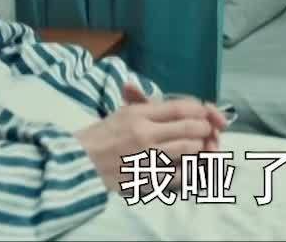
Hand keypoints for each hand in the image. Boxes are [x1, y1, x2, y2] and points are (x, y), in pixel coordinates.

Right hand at [76, 84, 227, 192]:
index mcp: (139, 115)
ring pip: (188, 149)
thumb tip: (176, 107)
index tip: (203, 112)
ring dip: (198, 146)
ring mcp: (148, 158)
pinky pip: (180, 173)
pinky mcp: (148, 178)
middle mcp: (146, 134)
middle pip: (189, 127)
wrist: (79, 165)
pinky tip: (188, 164)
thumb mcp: (121, 113)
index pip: (180, 107)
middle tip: (206, 130)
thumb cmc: (99, 137)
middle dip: (203, 128)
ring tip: (198, 145)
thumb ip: (148, 108)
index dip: (198, 109)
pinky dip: (189, 167)